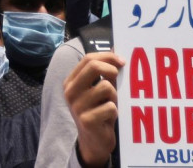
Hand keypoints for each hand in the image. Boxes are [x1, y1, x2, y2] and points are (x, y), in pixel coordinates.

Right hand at [64, 51, 124, 167]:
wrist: (93, 142)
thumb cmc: (98, 111)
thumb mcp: (98, 89)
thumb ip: (104, 72)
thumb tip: (115, 50)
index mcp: (70, 81)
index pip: (88, 58)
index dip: (107, 56)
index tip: (122, 61)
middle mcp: (69, 92)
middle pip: (93, 66)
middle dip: (111, 68)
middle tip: (119, 75)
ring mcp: (76, 106)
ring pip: (106, 87)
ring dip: (114, 96)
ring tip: (111, 104)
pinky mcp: (86, 120)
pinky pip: (110, 107)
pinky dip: (114, 111)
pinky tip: (108, 119)